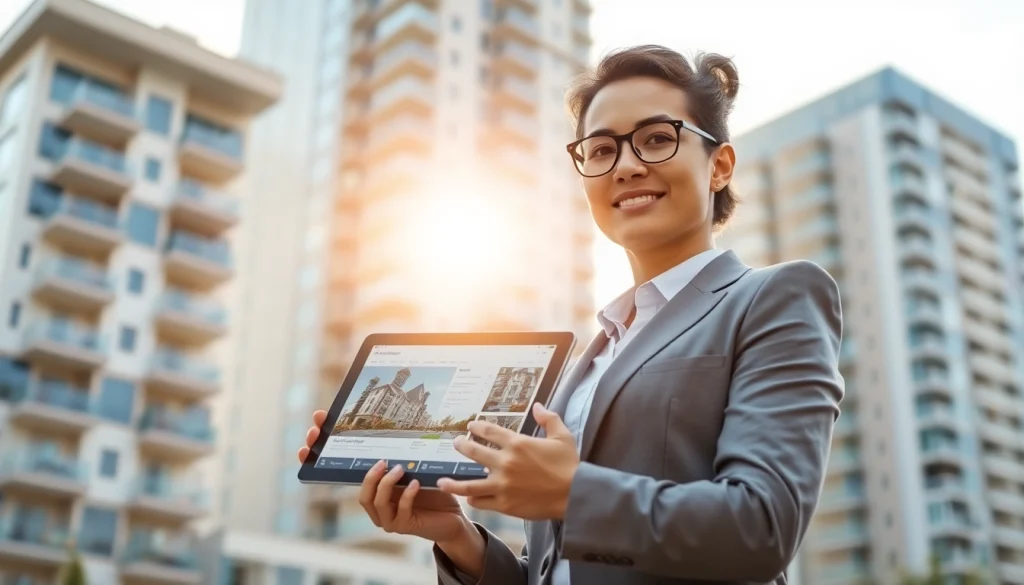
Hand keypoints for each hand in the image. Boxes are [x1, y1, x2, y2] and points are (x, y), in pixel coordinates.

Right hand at [296, 411, 484, 575]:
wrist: (452, 518)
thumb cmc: (432, 490)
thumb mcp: (415, 466)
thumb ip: (401, 452)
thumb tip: (396, 420)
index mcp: (373, 486)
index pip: (343, 469)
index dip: (323, 451)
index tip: (315, 427)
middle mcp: (376, 503)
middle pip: (353, 485)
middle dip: (345, 464)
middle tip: (345, 443)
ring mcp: (387, 517)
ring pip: (372, 500)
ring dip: (383, 483)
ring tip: (397, 467)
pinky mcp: (404, 525)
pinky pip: (399, 510)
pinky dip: (406, 495)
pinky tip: (416, 483)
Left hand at [437, 402, 579, 519]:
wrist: (576, 495)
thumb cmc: (570, 465)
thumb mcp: (562, 436)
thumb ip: (548, 418)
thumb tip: (537, 406)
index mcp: (517, 444)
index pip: (489, 431)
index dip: (477, 427)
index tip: (471, 426)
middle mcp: (505, 463)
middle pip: (474, 452)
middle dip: (462, 446)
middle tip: (456, 444)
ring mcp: (503, 485)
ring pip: (469, 484)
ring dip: (453, 482)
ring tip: (442, 480)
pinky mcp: (505, 505)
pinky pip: (481, 502)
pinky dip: (473, 499)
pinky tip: (468, 497)